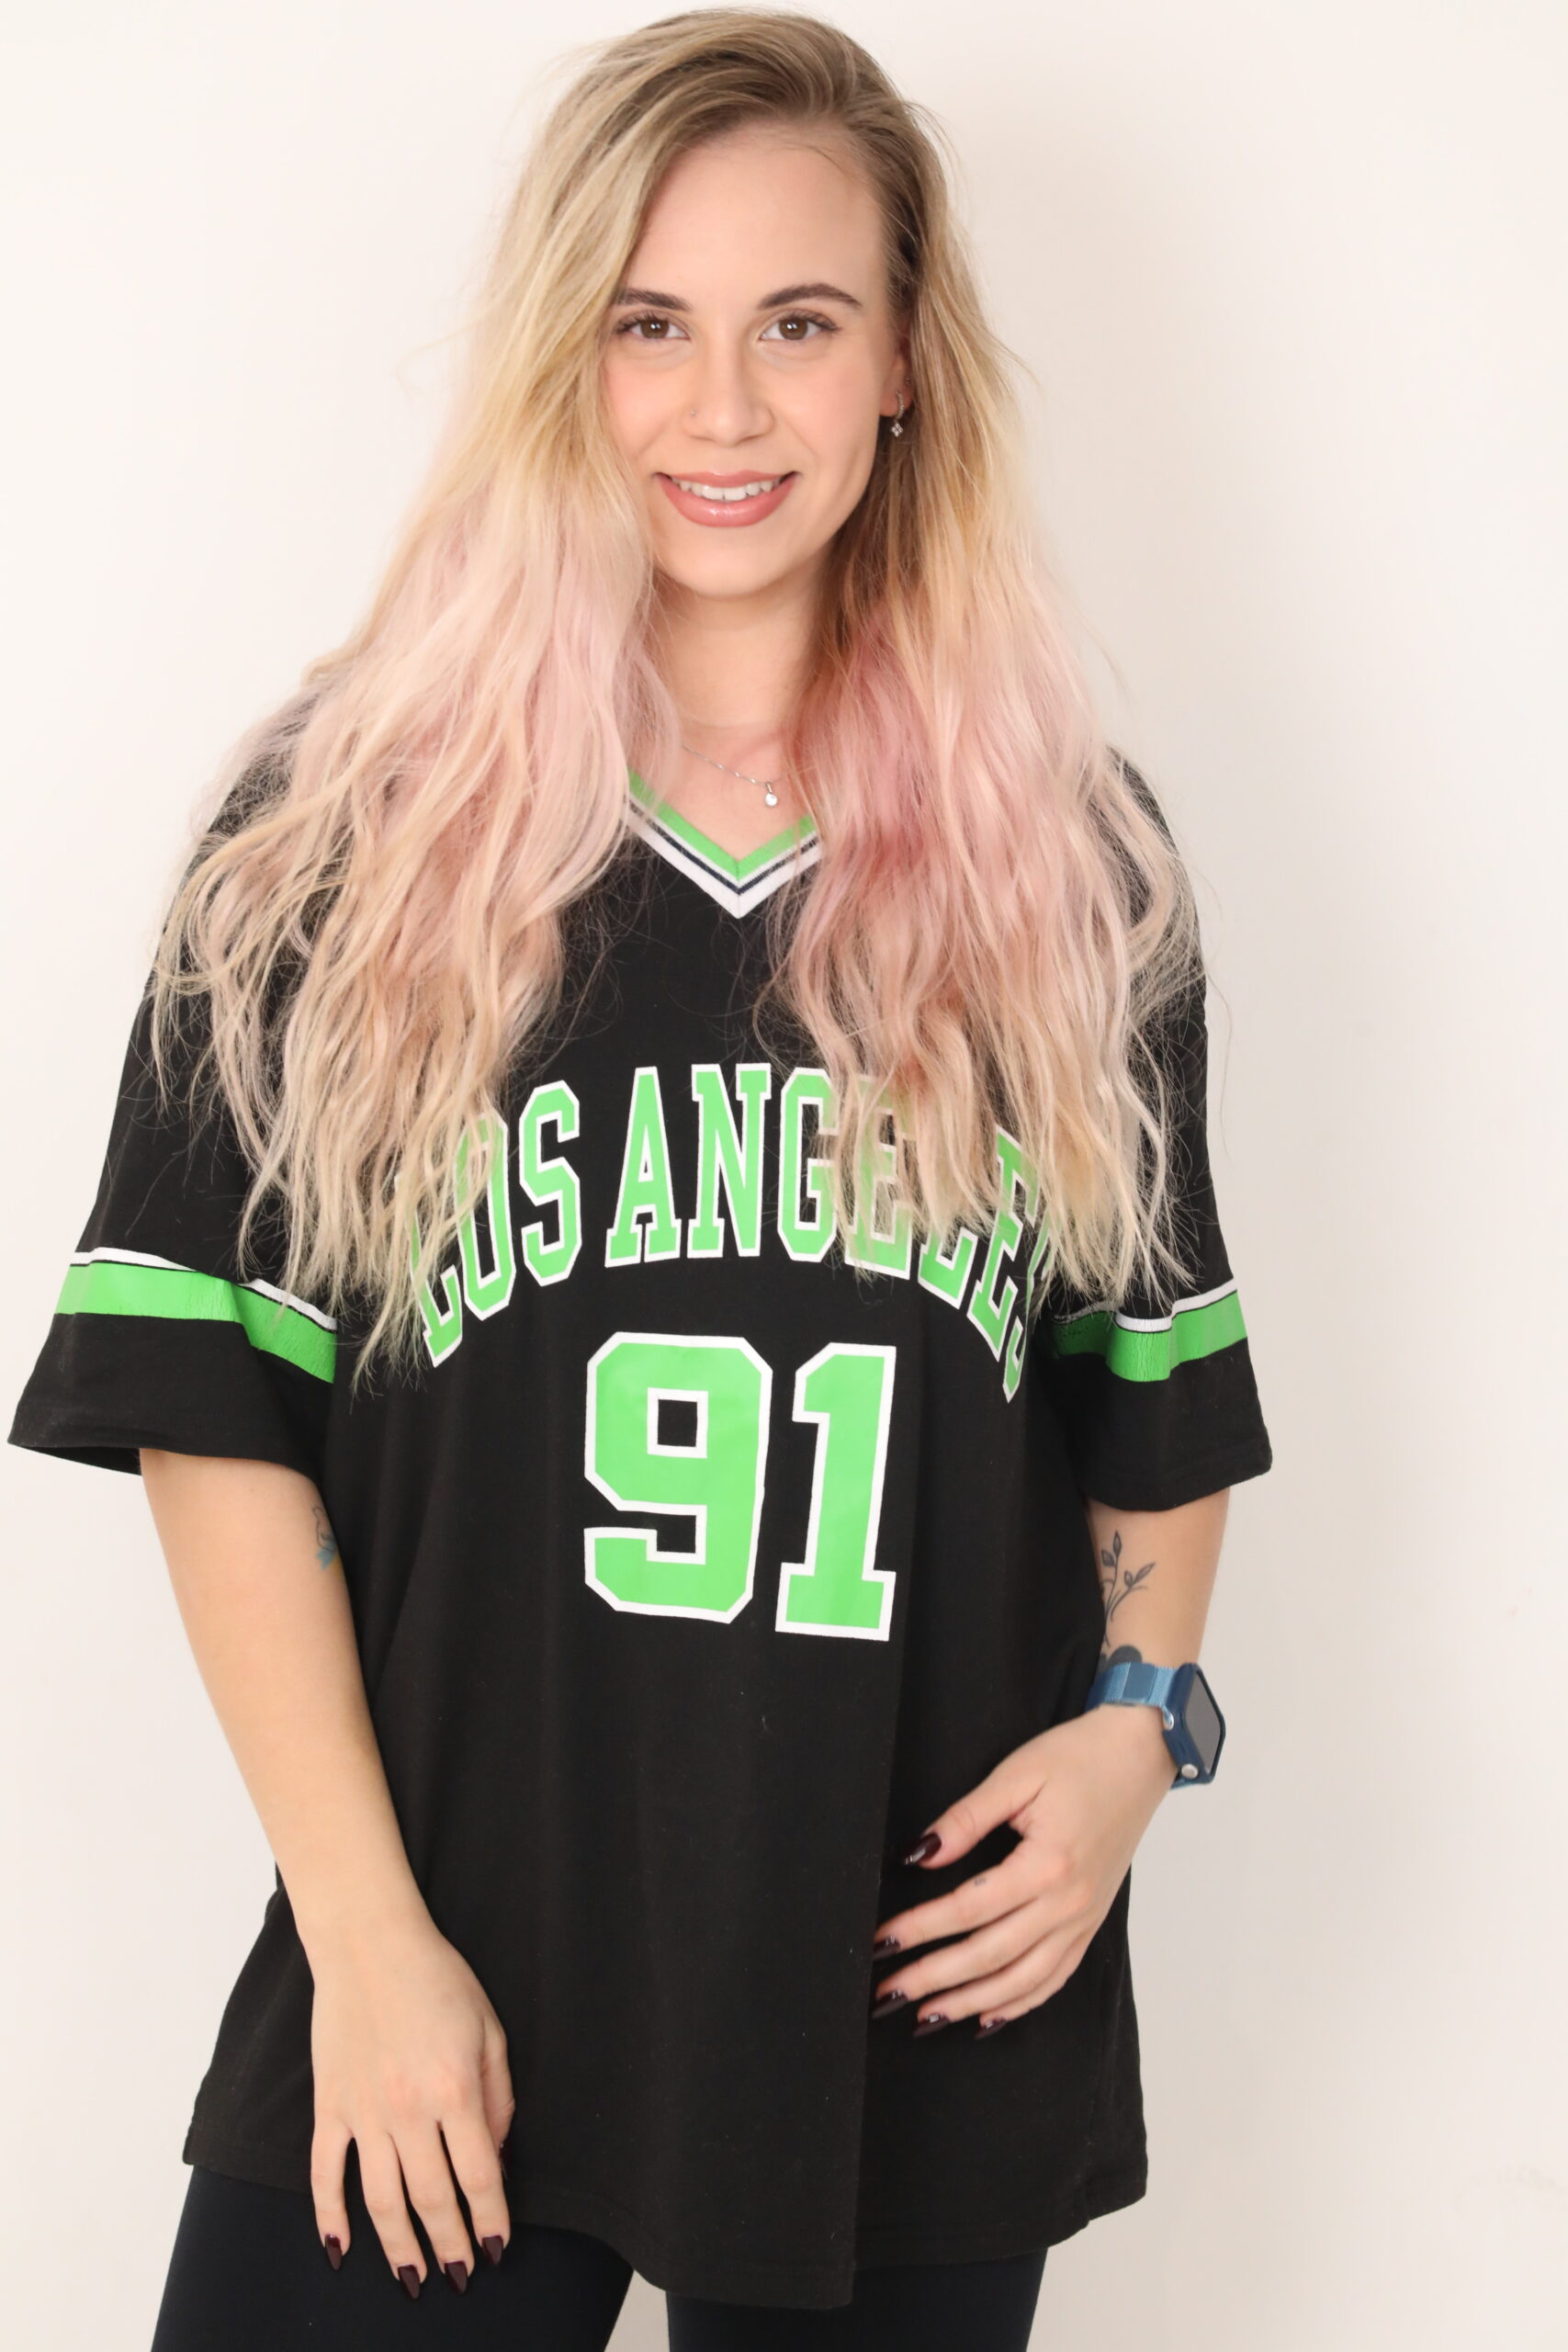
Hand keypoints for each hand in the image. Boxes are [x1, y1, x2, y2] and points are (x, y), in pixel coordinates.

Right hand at [307, 1909, 514, 2294]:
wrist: (369, 1943)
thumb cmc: (437, 1978)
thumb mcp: (490, 2028)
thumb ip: (498, 2097)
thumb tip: (497, 2155)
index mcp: (455, 2089)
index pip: (480, 2175)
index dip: (491, 2219)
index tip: (497, 2247)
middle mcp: (408, 2109)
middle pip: (431, 2198)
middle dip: (450, 2245)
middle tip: (460, 2275)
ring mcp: (363, 2111)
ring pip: (380, 2199)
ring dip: (398, 2246)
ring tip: (413, 2278)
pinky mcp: (329, 2105)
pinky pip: (324, 2172)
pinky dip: (328, 2216)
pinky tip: (340, 2249)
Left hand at [869, 1702, 1174, 2035]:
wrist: (1140, 1755)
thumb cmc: (1080, 1758)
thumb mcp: (1015, 1775)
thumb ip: (966, 1819)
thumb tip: (920, 1856)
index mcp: (1047, 1865)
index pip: (967, 1910)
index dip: (919, 1929)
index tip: (881, 1941)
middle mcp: (1068, 1904)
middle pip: (989, 1956)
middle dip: (933, 1979)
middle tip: (887, 1995)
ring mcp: (1083, 1920)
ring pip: (1021, 1981)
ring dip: (970, 2003)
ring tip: (926, 2018)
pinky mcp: (1091, 1923)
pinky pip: (1054, 1978)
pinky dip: (1018, 2003)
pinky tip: (986, 2016)